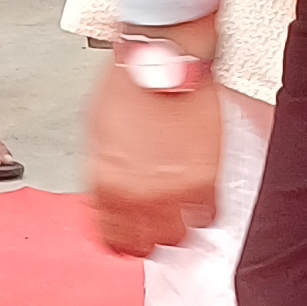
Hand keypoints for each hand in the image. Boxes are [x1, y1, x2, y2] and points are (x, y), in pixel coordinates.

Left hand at [86, 61, 220, 255]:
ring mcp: (175, 189)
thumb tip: (105, 194)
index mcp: (106, 182)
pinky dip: (205, 212)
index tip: (125, 240)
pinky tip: (200, 199)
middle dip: (148, 240)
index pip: (110, 237)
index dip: (119, 241)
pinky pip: (209, 216)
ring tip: (178, 213)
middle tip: (153, 229)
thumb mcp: (97, 131)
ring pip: (179, 237)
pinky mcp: (207, 178)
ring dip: (178, 228)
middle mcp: (139, 192)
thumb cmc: (128, 85)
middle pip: (146, 245)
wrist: (163, 60)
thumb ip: (102, 170)